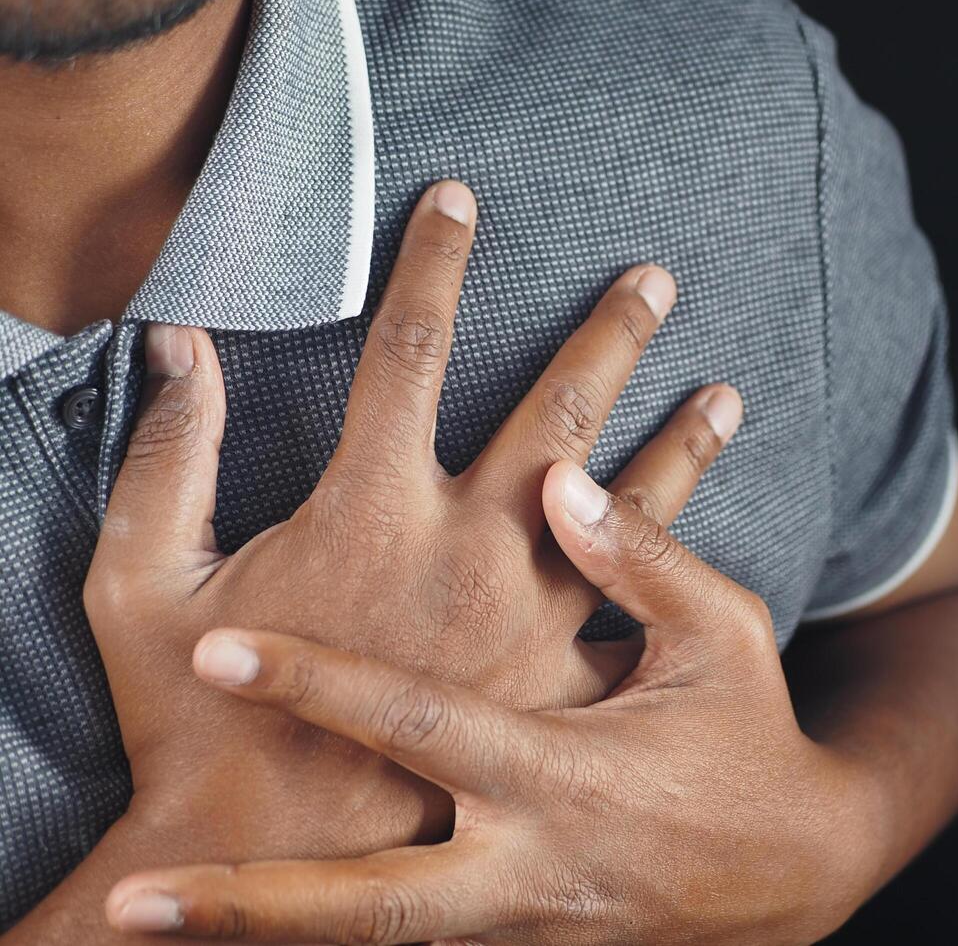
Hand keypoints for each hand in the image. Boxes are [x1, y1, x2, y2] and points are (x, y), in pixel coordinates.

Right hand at [83, 180, 743, 855]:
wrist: (260, 847)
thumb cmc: (195, 714)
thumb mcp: (140, 577)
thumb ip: (166, 455)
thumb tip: (183, 344)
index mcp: (374, 504)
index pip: (408, 347)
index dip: (433, 261)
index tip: (461, 198)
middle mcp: (469, 547)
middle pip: (558, 412)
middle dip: (610, 337)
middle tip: (658, 281)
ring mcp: (526, 619)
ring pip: (629, 509)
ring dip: (680, 445)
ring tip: (729, 395)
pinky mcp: (555, 688)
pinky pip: (636, 621)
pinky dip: (677, 582)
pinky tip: (719, 564)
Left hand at [104, 460, 881, 943]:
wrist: (797, 874)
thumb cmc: (754, 739)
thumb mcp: (724, 636)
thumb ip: (641, 560)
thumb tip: (560, 482)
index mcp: (567, 773)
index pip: (420, 724)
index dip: (319, 685)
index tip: (225, 652)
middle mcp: (529, 862)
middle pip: (368, 906)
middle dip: (249, 909)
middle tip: (136, 903)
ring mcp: (524, 922)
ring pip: (377, 943)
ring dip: (271, 935)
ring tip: (160, 922)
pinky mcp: (525, 944)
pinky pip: (417, 941)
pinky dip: (341, 935)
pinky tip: (264, 924)